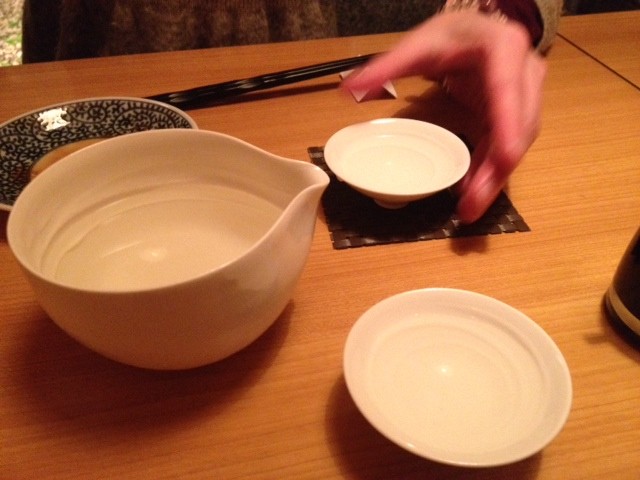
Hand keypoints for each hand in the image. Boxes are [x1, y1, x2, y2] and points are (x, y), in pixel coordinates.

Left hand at [343, 11, 546, 222]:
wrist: (477, 31)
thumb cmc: (451, 36)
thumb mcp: (417, 46)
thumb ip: (384, 67)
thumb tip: (347, 89)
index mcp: (502, 48)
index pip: (507, 88)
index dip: (509, 125)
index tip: (505, 159)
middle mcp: (524, 75)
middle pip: (518, 128)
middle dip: (497, 170)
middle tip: (471, 205)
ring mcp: (524, 99)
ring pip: (515, 145)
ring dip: (494, 180)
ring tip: (469, 210)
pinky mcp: (515, 118)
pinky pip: (505, 149)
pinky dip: (489, 173)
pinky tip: (471, 194)